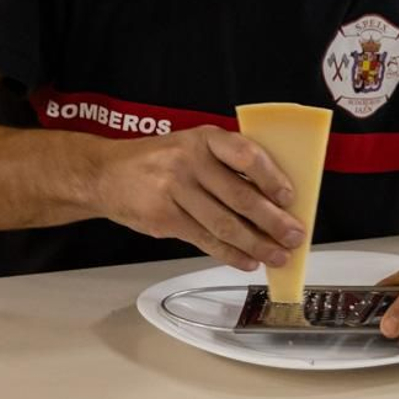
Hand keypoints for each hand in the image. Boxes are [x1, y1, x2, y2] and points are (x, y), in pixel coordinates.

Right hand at [90, 126, 306, 270]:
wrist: (105, 174)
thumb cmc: (158, 161)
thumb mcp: (191, 146)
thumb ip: (226, 165)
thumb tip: (271, 199)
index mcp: (204, 138)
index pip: (246, 155)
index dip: (272, 178)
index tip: (290, 198)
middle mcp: (189, 161)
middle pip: (240, 196)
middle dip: (273, 221)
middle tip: (294, 236)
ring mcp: (174, 190)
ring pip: (225, 224)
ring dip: (256, 244)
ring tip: (276, 255)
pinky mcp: (165, 218)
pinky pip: (205, 240)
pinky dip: (230, 254)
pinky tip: (247, 260)